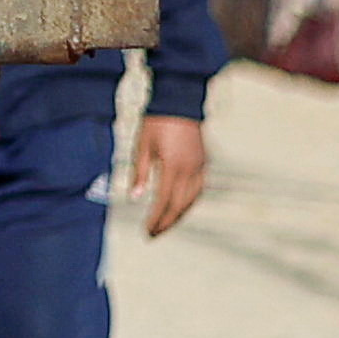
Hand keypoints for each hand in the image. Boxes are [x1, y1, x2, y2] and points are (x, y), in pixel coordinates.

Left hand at [128, 112, 207, 238]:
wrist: (179, 102)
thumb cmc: (156, 122)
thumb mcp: (142, 145)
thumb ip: (140, 173)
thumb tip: (134, 197)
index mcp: (173, 166)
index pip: (164, 201)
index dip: (155, 219)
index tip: (146, 231)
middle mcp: (190, 170)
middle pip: (180, 206)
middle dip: (167, 223)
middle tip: (153, 235)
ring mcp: (200, 167)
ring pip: (192, 200)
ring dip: (179, 215)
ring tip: (165, 225)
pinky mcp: (204, 162)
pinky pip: (199, 190)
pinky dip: (189, 202)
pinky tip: (180, 207)